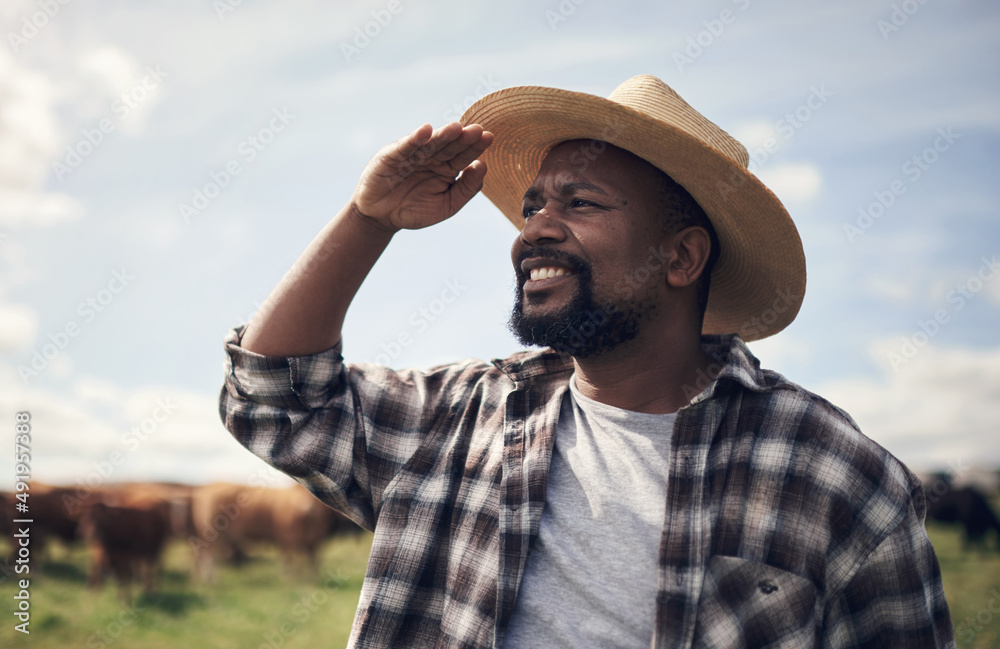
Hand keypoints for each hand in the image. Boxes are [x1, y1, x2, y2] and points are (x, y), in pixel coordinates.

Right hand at [350, 122, 493, 231]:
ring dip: (443, 135)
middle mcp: (432, 158)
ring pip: (430, 144)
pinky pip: (406, 146)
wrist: (381, 217)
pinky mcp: (393, 155)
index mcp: (447, 168)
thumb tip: (483, 166)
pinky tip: (426, 131)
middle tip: (477, 130)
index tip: (489, 137)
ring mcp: (413, 155)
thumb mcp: (447, 205)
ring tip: (456, 128)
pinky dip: (415, 139)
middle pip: (450, 146)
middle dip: (462, 138)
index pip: (464, 156)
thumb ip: (467, 189)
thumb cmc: (415, 210)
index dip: (475, 147)